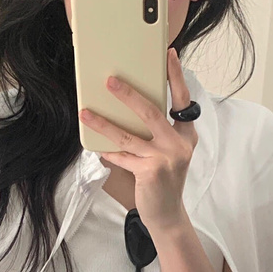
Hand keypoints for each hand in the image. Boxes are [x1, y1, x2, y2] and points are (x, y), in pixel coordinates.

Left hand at [79, 47, 197, 233]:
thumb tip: (124, 111)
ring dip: (104, 123)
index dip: (176, 77)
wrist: (167, 215)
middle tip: (110, 80)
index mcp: (186, 135)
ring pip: (129, 135)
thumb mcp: (166, 154)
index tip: (169, 55)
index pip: (182, 100)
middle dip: (128, 94)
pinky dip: (108, 152)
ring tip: (86, 112)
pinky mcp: (151, 171)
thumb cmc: (162, 182)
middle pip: (151, 111)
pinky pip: (123, 157)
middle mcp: (179, 144)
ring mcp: (166, 158)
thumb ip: (154, 134)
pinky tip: (97, 147)